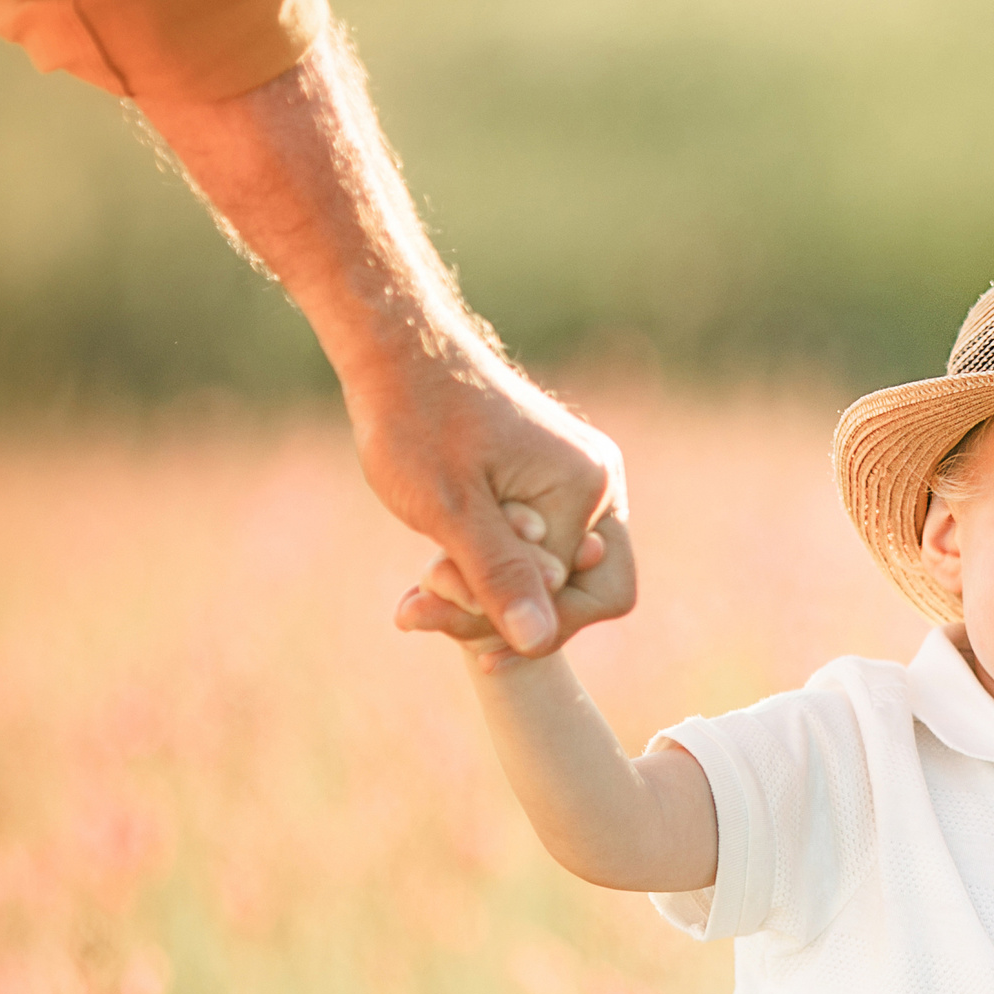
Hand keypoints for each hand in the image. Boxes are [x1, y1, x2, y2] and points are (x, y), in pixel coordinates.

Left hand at [353, 346, 635, 655]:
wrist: (394, 351)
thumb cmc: (415, 420)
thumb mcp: (450, 510)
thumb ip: (499, 576)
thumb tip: (538, 642)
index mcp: (588, 487)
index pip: (582, 598)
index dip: (518, 622)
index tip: (446, 622)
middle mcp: (599, 484)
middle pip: (576, 590)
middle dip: (501, 610)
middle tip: (420, 606)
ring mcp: (578, 482)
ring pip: (549, 574)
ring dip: (485, 591)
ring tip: (415, 593)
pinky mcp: (550, 483)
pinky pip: (534, 547)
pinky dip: (485, 565)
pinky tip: (433, 570)